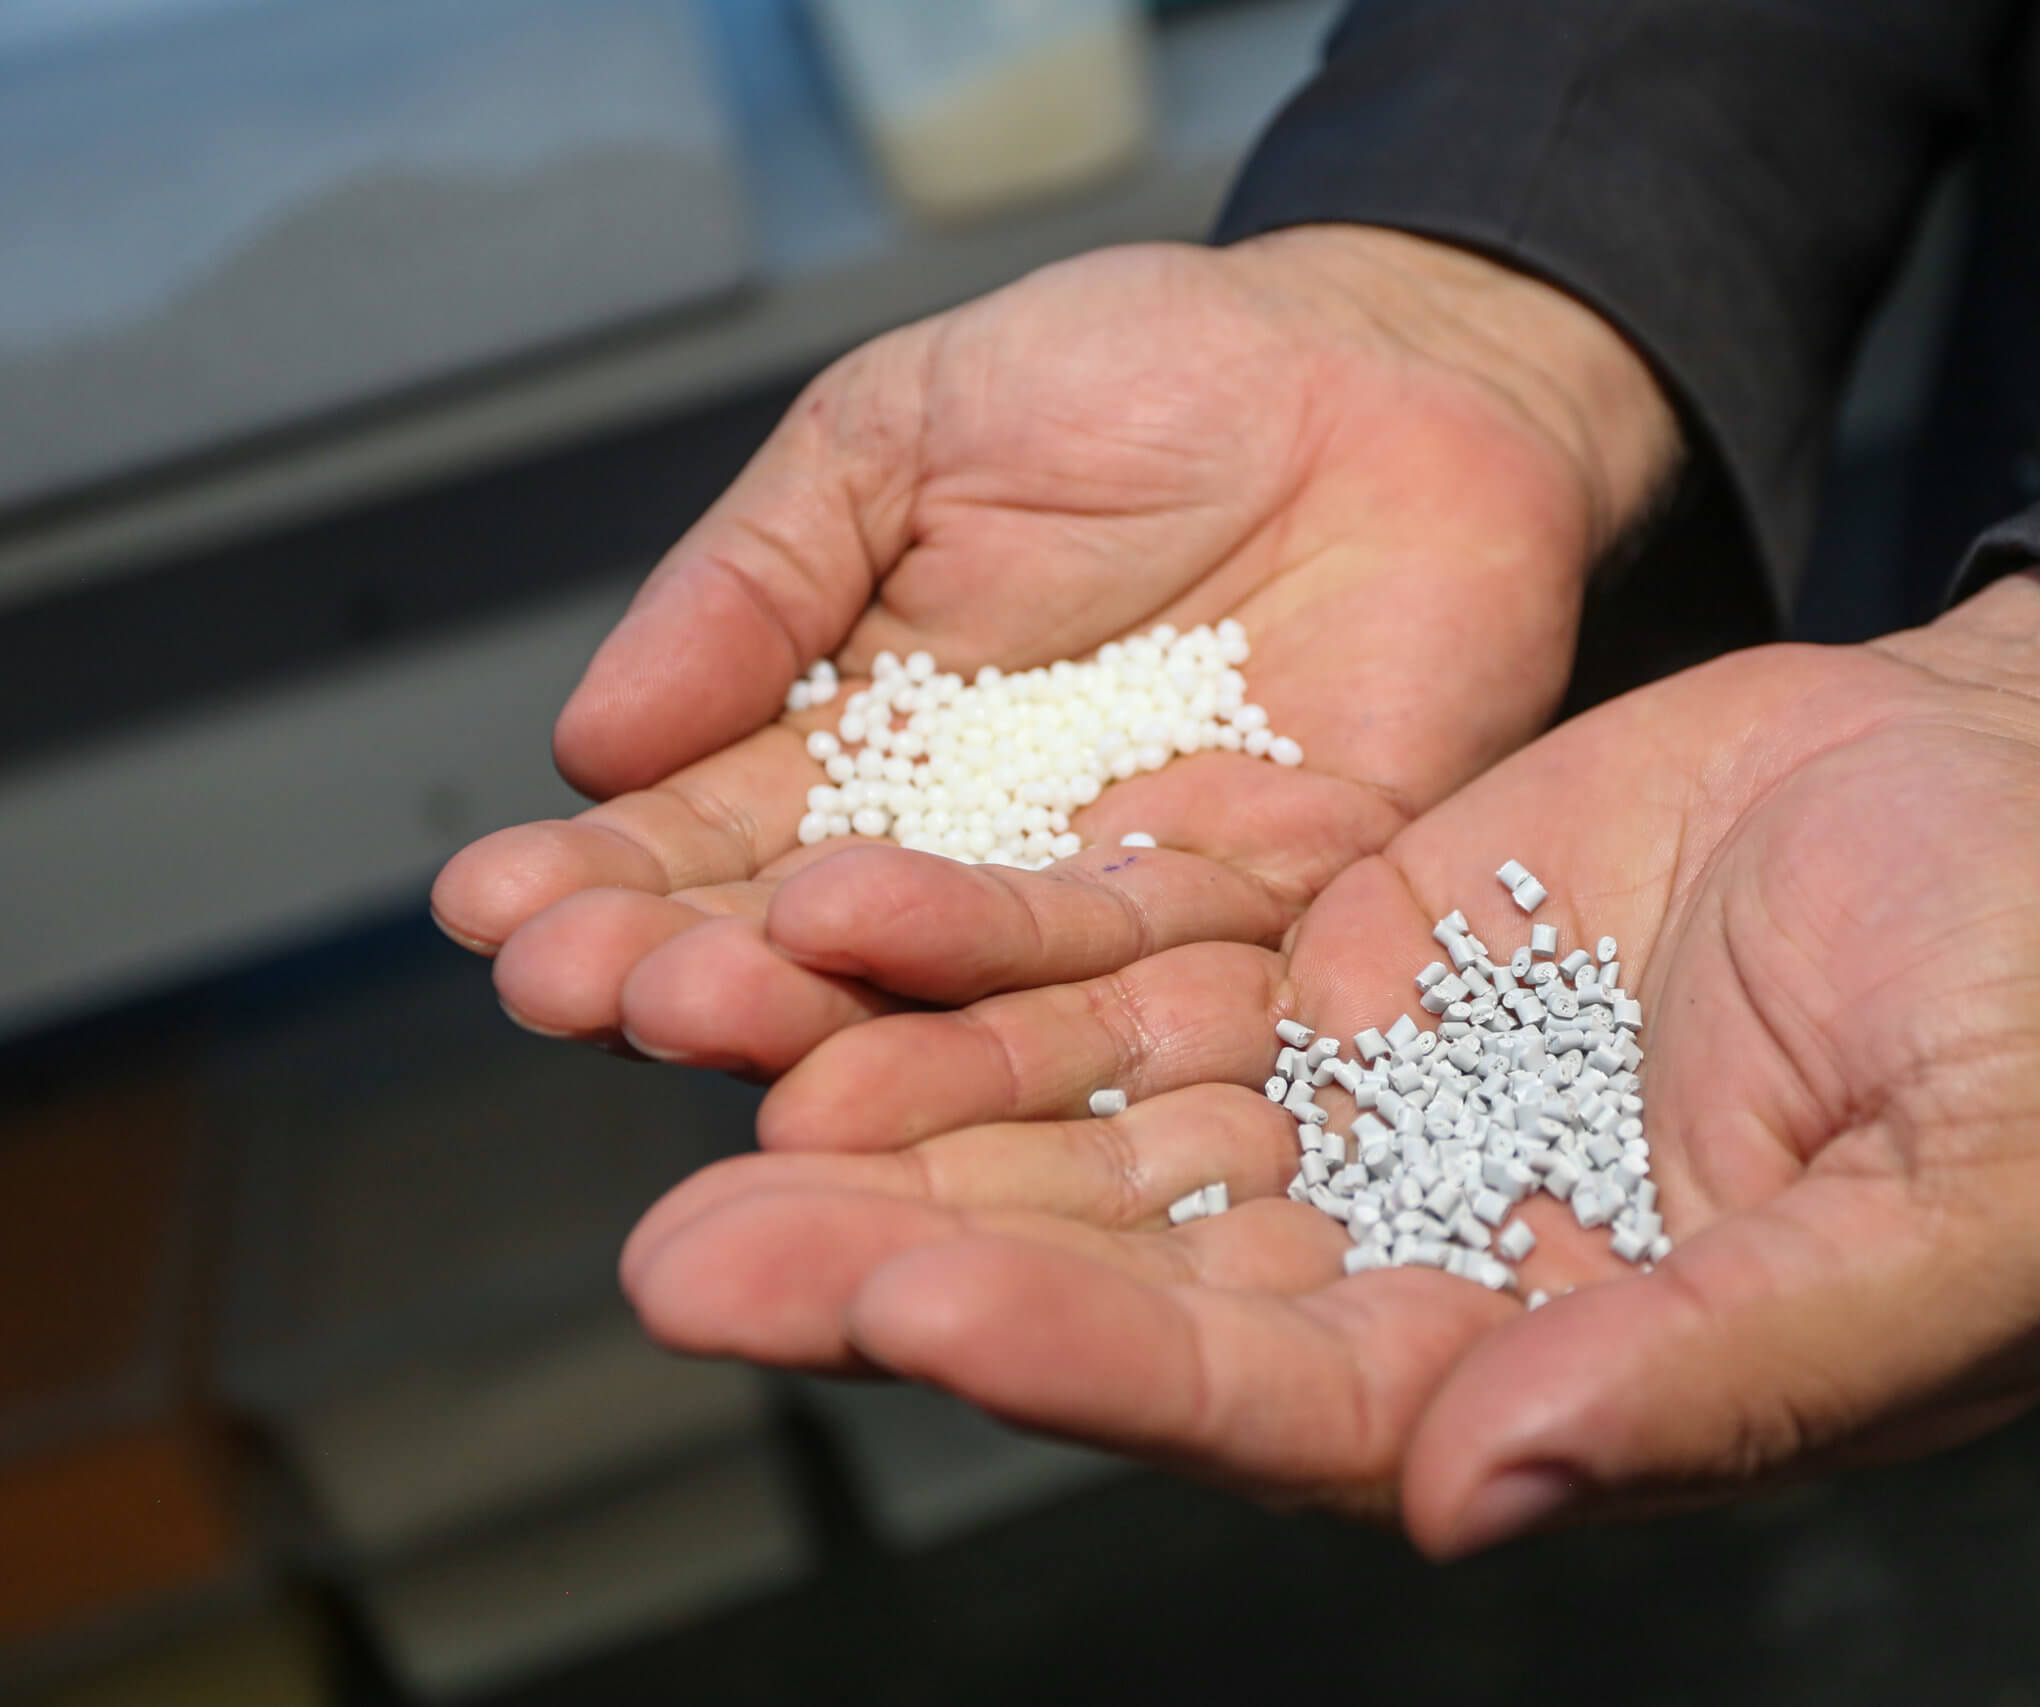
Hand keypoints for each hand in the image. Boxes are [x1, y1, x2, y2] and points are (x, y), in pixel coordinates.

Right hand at [430, 228, 1678, 1065]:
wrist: (1385, 372)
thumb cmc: (1144, 375)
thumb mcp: (903, 432)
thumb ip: (765, 577)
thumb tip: (592, 737)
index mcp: (868, 746)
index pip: (715, 838)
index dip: (607, 878)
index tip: (495, 912)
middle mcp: (981, 855)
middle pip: (818, 947)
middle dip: (689, 966)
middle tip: (581, 988)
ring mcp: (1122, 893)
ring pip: (965, 992)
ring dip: (832, 1013)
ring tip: (701, 1014)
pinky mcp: (1274, 908)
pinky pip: (1153, 977)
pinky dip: (1037, 1006)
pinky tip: (914, 1019)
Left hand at [615, 571, 2039, 1550]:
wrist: (2027, 784)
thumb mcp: (1974, 1207)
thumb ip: (1749, 1363)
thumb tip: (1491, 1488)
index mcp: (1555, 1372)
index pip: (1282, 1402)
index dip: (1094, 1364)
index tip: (908, 1307)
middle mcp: (1419, 1264)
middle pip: (1127, 1292)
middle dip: (914, 1268)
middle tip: (692, 1258)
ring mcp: (1363, 1108)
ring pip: (1095, 1135)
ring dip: (904, 1118)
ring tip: (697, 1088)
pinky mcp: (1335, 960)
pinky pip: (1135, 971)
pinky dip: (992, 963)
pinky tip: (839, 936)